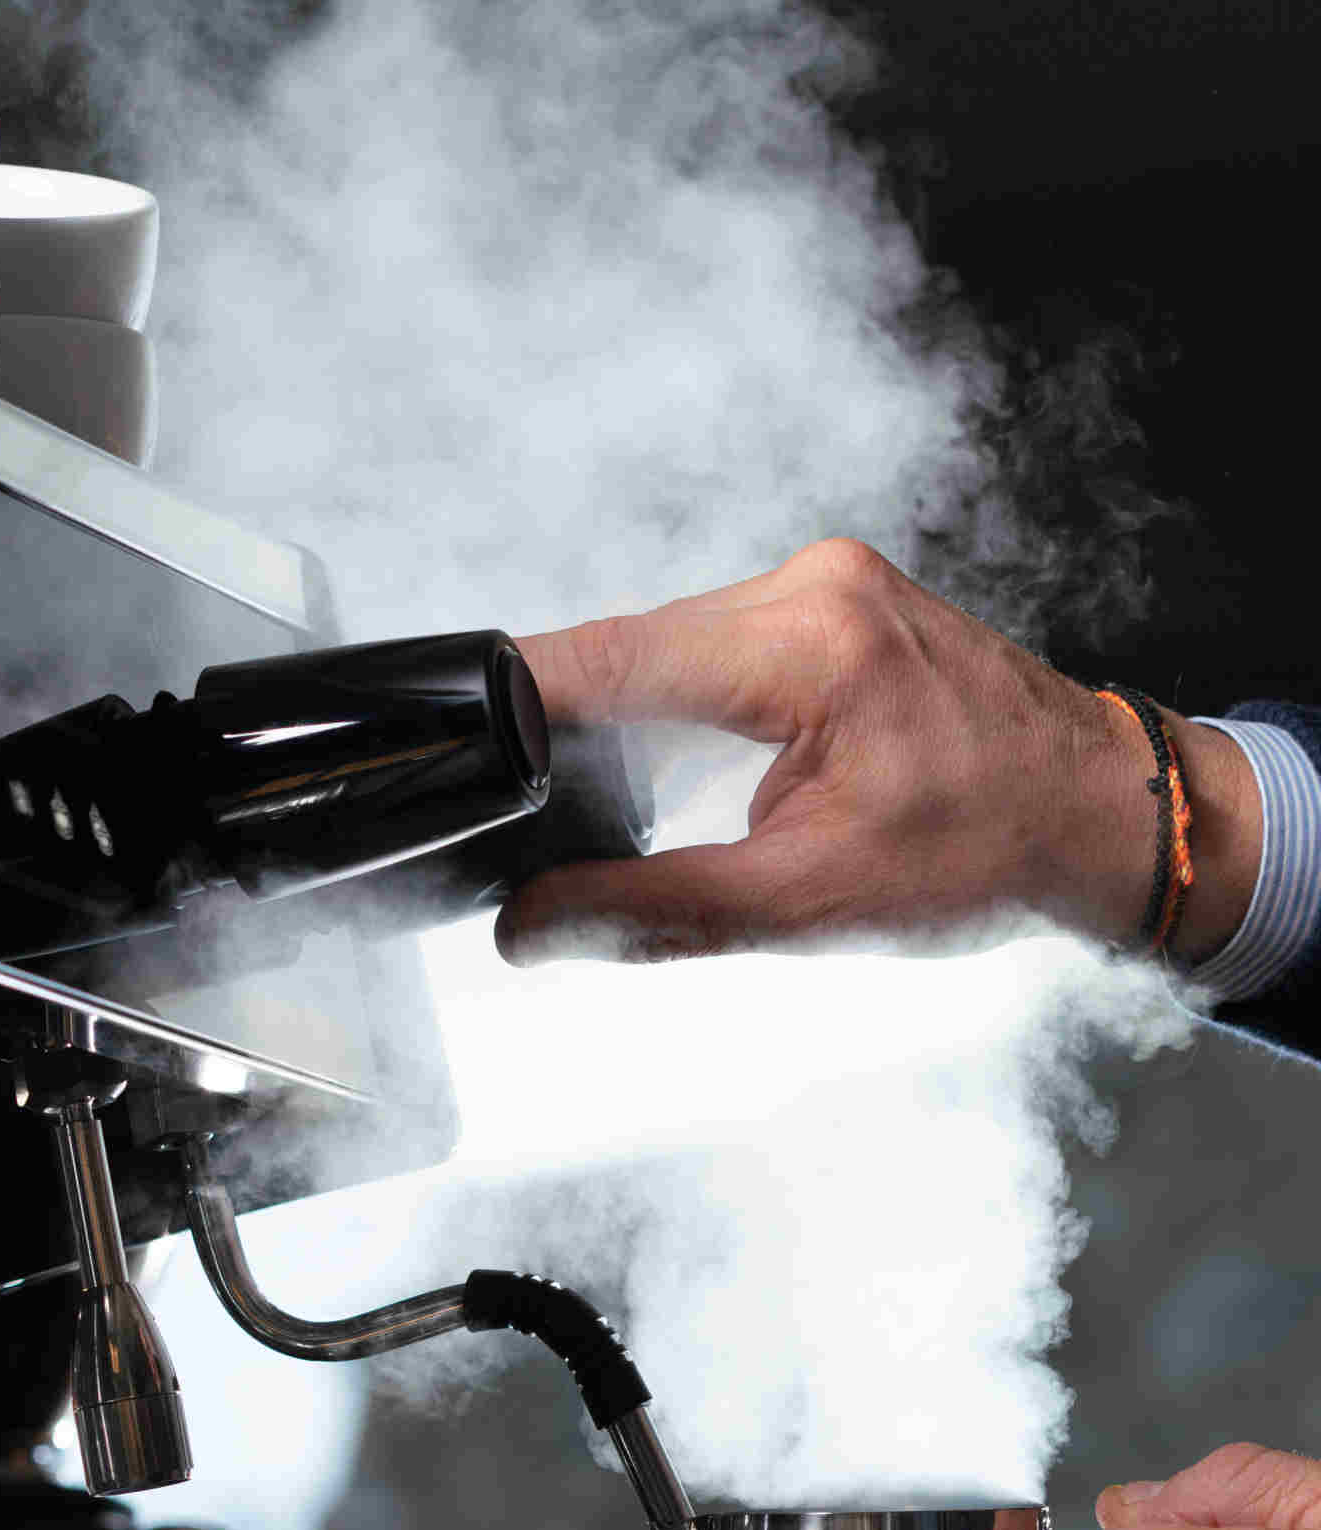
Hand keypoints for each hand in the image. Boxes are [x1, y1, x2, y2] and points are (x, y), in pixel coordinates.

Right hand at [497, 539, 1259, 970]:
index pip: (609, 657)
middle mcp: (811, 588)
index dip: (512, 703)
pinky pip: (707, 645)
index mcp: (807, 642)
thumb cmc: (989, 853)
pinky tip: (657, 762)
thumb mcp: (805, 905)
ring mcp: (824, 586)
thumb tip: (527, 923)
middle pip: (626, 647)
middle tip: (508, 808)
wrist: (1104, 817)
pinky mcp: (830, 605)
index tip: (444, 746)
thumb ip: (648, 912)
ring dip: (616, 718)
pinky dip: (669, 704)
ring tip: (580, 794)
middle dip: (561, 728)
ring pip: (662, 645)